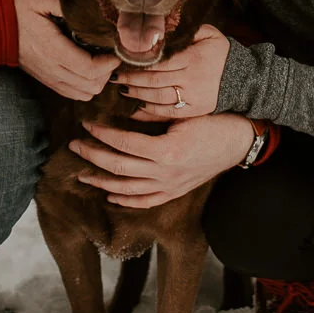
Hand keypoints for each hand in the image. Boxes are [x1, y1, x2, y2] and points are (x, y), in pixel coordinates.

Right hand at [16, 0, 116, 100]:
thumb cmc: (18, 11)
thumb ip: (64, 4)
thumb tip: (89, 9)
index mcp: (53, 49)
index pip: (89, 68)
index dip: (109, 64)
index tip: (115, 51)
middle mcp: (53, 68)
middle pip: (92, 85)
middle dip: (108, 72)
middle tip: (110, 55)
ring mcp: (50, 77)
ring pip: (84, 93)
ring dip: (98, 81)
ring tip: (101, 63)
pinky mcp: (48, 81)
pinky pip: (73, 94)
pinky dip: (87, 87)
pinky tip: (89, 71)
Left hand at [70, 113, 256, 208]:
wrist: (239, 140)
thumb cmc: (214, 121)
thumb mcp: (183, 113)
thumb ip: (154, 115)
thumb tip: (125, 111)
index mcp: (166, 151)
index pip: (124, 144)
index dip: (102, 134)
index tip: (87, 124)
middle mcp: (165, 173)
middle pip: (119, 168)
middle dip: (93, 157)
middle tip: (74, 146)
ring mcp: (170, 186)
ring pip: (127, 189)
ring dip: (102, 181)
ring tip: (83, 173)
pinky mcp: (175, 192)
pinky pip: (146, 201)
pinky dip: (126, 200)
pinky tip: (110, 194)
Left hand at [116, 25, 228, 120]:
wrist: (243, 79)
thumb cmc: (221, 53)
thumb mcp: (209, 34)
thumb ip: (188, 30)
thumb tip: (163, 28)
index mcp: (192, 58)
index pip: (159, 61)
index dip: (138, 62)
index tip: (121, 59)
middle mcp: (191, 78)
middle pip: (153, 79)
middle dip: (131, 77)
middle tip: (113, 76)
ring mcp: (192, 97)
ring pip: (157, 97)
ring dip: (137, 93)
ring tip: (122, 88)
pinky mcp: (194, 110)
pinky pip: (167, 112)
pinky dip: (150, 110)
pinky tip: (137, 106)